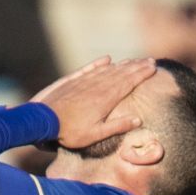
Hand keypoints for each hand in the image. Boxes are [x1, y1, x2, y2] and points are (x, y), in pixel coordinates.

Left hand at [30, 57, 152, 150]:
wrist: (42, 120)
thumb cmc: (69, 132)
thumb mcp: (95, 135)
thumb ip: (117, 126)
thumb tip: (138, 119)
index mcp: (106, 99)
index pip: (128, 83)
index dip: (141, 74)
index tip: (153, 67)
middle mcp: (97, 86)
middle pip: (121, 73)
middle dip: (136, 66)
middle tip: (150, 60)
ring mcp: (84, 82)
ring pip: (107, 70)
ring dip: (122, 64)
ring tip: (133, 60)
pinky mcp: (71, 81)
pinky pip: (89, 69)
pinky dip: (98, 63)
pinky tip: (106, 59)